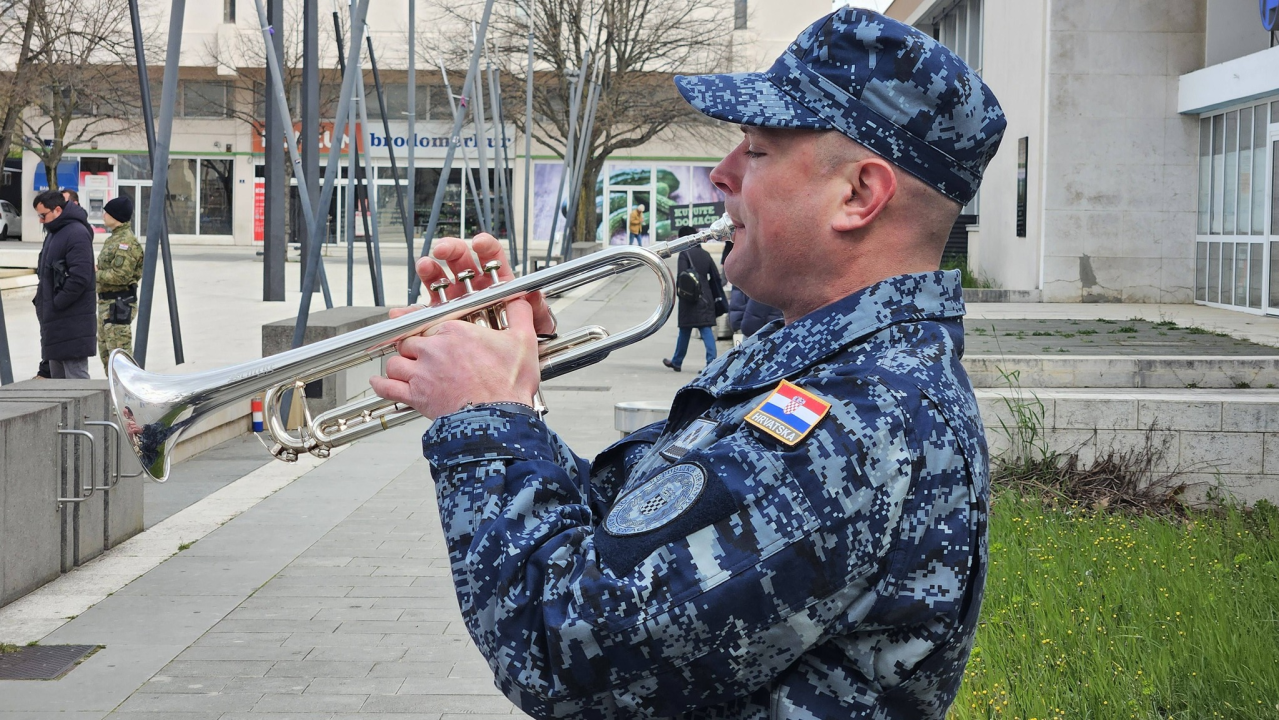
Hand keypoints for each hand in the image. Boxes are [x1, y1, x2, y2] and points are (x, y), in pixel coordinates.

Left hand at [371, 234, 546, 418]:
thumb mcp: (523, 341)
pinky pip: (387, 387)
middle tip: (424, 355)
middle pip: (410, 340)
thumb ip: (520, 314)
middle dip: (415, 348)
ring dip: (399, 364)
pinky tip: (378, 381)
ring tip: (407, 368)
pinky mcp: (416, 395)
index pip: (431, 322)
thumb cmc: (509, 385)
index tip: (436, 337)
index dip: (431, 331)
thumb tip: (523, 299)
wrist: (498, 418)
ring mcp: (422, 372)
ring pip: (396, 361)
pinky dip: (381, 384)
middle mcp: (434, 348)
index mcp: (456, 331)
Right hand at [386, 233, 555, 334]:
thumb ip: (534, 310)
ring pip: (440, 280)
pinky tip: (406, 308)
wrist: (505, 374)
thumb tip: (535, 296)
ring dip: (430, 270)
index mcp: (496, 284)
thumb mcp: (533, 327)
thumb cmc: (522, 345)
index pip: (491, 258)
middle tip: (443, 251)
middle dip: (451, 251)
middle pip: (461, 262)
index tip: (479, 243)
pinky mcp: (440, 321)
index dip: (485, 247)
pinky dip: (412, 312)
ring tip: (425, 266)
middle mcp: (473, 290)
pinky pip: (425, 313)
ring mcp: (455, 303)